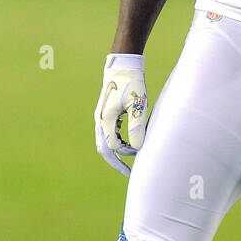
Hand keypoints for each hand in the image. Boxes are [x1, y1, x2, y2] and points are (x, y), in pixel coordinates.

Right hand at [95, 54, 147, 174]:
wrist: (123, 66)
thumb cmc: (133, 84)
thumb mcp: (139, 105)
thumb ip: (137, 127)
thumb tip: (137, 149)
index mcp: (106, 119)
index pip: (113, 146)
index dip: (126, 153)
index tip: (140, 152)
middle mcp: (100, 120)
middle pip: (103, 148)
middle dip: (115, 162)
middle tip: (128, 173)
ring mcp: (101, 117)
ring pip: (103, 142)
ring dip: (115, 152)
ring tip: (128, 160)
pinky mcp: (105, 113)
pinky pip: (107, 133)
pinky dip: (115, 142)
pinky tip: (127, 144)